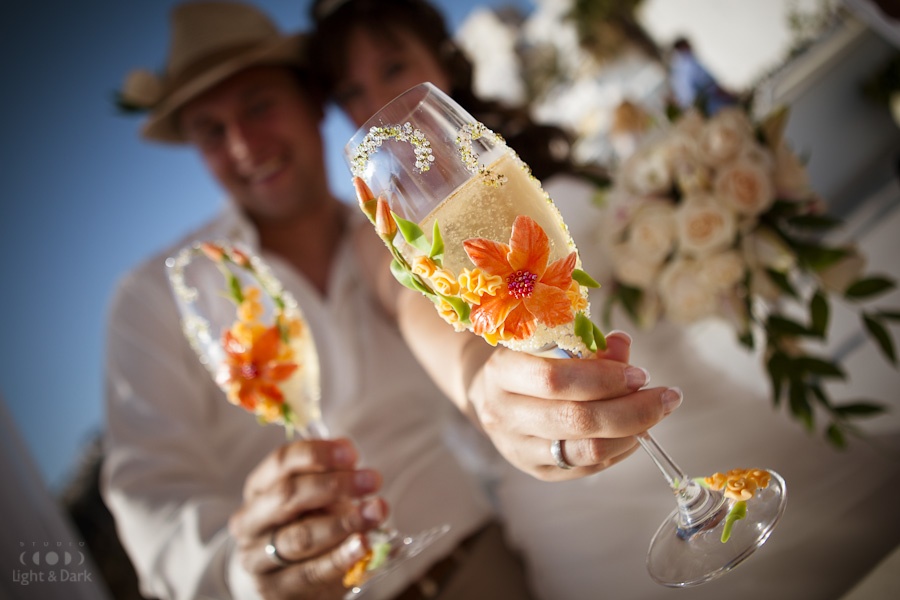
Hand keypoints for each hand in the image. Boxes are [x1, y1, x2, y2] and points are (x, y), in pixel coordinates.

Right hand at [228, 438, 388, 598]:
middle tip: (372, 480)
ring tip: (376, 511)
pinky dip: (341, 556)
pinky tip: (363, 544)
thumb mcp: (313, 499)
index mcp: (258, 488)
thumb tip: (350, 457)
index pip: (280, 462)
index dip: (316, 453)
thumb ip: (329, 477)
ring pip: (299, 537)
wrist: (286, 581)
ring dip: (344, 522)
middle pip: (288, 496)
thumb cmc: (305, 527)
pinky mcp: (276, 589)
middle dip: (334, 485)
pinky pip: (311, 571)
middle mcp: (250, 522)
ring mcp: (258, 559)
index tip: (351, 453)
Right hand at [467, 331, 682, 480]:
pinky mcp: (536, 471)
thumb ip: (589, 346)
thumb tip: (622, 345)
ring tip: (654, 415)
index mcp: (502, 372)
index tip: (641, 374)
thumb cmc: (528, 363)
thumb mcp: (550, 344)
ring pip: (584, 450)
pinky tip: (634, 433)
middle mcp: (504, 414)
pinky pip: (587, 467)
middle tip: (665, 397)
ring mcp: (518, 448)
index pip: (555, 380)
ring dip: (631, 433)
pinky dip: (619, 450)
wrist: (492, 397)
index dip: (604, 378)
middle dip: (631, 409)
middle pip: (575, 420)